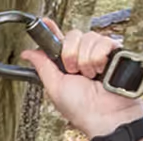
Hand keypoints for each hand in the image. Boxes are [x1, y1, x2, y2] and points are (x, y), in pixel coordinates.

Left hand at [22, 20, 142, 138]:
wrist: (105, 115)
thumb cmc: (80, 108)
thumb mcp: (54, 87)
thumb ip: (42, 66)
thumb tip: (27, 53)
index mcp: (66, 63)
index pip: (59, 41)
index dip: (51, 30)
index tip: (44, 23)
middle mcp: (83, 55)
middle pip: (73, 35)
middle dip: (69, 55)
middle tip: (74, 72)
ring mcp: (100, 53)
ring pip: (88, 38)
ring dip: (85, 60)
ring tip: (90, 76)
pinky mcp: (115, 52)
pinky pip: (104, 41)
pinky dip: (99, 58)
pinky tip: (101, 72)